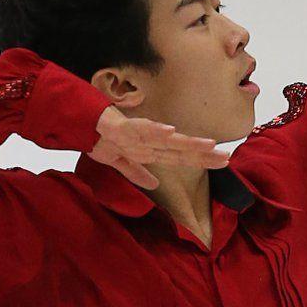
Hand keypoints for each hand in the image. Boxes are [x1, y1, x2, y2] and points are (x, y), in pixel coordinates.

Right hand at [88, 106, 230, 188]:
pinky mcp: (121, 128)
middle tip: (227, 158)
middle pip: (180, 149)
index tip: (224, 161)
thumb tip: (153, 184)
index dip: (201, 160)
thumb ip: (136, 172)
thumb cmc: (99, 137)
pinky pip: (139, 130)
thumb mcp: (119, 160)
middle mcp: (147, 141)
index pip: (180, 156)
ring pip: (166, 140)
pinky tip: (170, 131)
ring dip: (187, 142)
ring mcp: (136, 134)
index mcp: (149, 149)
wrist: (78, 123)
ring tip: (209, 145)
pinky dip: (154, 130)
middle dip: (203, 154)